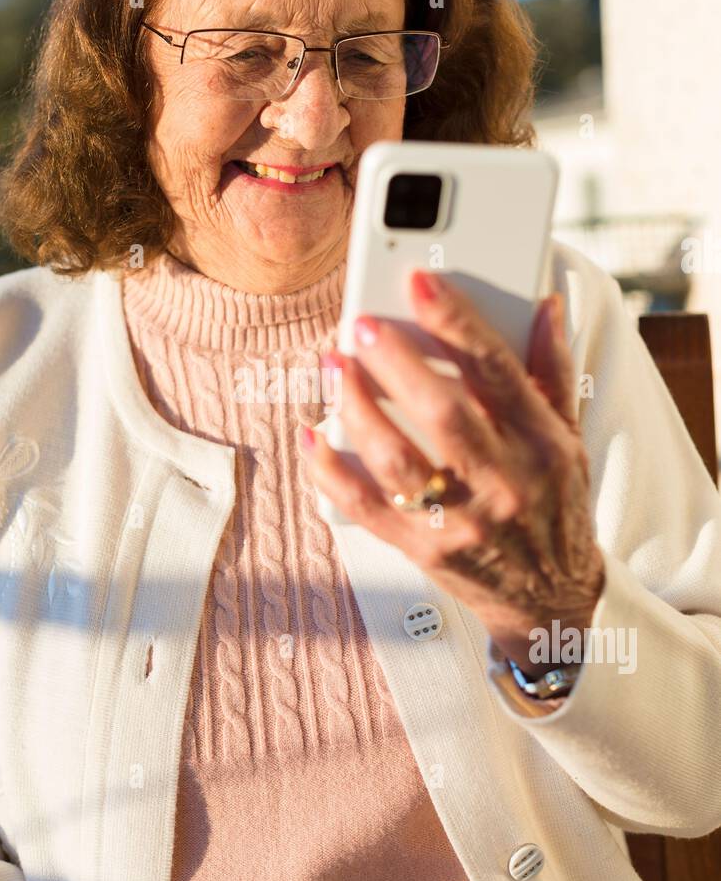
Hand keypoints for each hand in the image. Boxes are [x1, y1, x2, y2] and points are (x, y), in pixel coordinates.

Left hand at [301, 270, 605, 672]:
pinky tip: (311, 434)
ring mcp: (461, 522)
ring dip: (357, 410)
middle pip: (443, 414)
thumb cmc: (554, 505)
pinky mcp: (423, 551)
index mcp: (543, 445)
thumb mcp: (569, 438)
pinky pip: (365, 508)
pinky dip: (331, 470)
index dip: (457, 322)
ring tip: (332, 367)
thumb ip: (552, 369)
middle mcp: (504, 484)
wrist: (550, 599)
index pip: (499, 372)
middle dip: (397, 363)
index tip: (421, 281)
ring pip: (397, 461)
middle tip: (361, 324)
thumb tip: (544, 303)